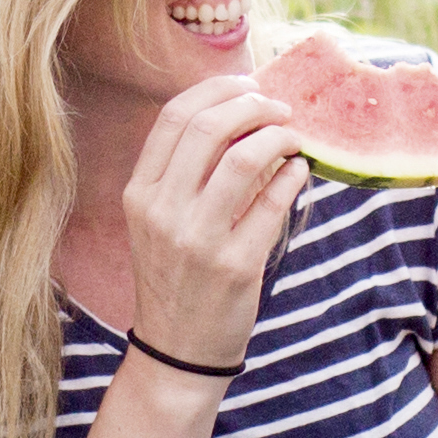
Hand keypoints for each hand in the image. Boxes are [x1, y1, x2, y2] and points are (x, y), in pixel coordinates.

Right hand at [119, 72, 309, 366]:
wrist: (177, 350)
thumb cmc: (176, 276)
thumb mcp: (159, 222)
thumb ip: (186, 172)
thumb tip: (243, 114)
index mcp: (139, 193)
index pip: (174, 116)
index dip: (217, 90)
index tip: (247, 87)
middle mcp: (162, 211)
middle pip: (209, 127)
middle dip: (253, 105)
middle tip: (279, 110)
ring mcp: (197, 239)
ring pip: (243, 158)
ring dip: (278, 137)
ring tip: (293, 139)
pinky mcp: (236, 265)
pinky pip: (273, 202)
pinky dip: (292, 176)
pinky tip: (298, 172)